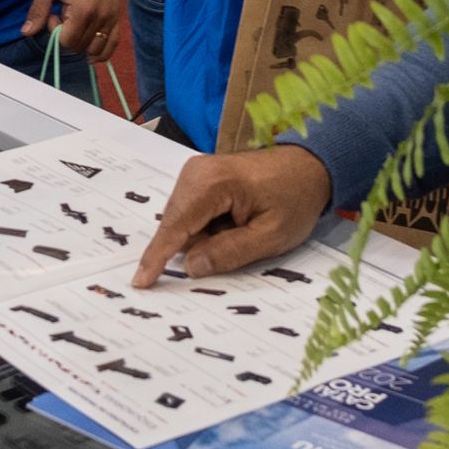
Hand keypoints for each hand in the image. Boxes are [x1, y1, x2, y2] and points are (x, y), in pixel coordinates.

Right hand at [131, 145, 331, 285]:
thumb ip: (230, 252)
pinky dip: (207, 227)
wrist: (307, 167)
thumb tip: (191, 267)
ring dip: (206, 236)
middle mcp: (195, 173)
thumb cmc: (294, 199)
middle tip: (243, 240)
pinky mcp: (199, 178)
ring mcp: (194, 173)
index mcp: (212, 183)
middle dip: (199, 245)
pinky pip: (191, 213)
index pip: (175, 226)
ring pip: (182, 221)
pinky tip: (235, 222)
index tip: (140, 282)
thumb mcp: (271, 236)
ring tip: (244, 227)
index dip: (158, 256)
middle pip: (177, 225)